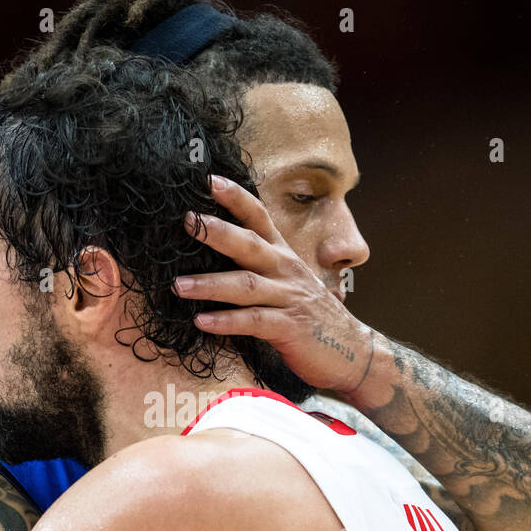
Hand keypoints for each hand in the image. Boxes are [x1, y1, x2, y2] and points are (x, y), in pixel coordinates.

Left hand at [175, 174, 376, 394]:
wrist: (352, 351)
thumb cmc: (310, 316)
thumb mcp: (287, 282)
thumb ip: (258, 267)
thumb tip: (215, 254)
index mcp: (282, 255)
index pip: (259, 217)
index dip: (236, 197)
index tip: (209, 179)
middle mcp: (285, 270)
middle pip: (249, 244)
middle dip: (217, 231)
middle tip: (187, 221)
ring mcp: (288, 298)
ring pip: (246, 285)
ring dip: (210, 284)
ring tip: (178, 285)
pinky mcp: (289, 328)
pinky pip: (253, 322)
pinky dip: (226, 321)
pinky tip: (201, 321)